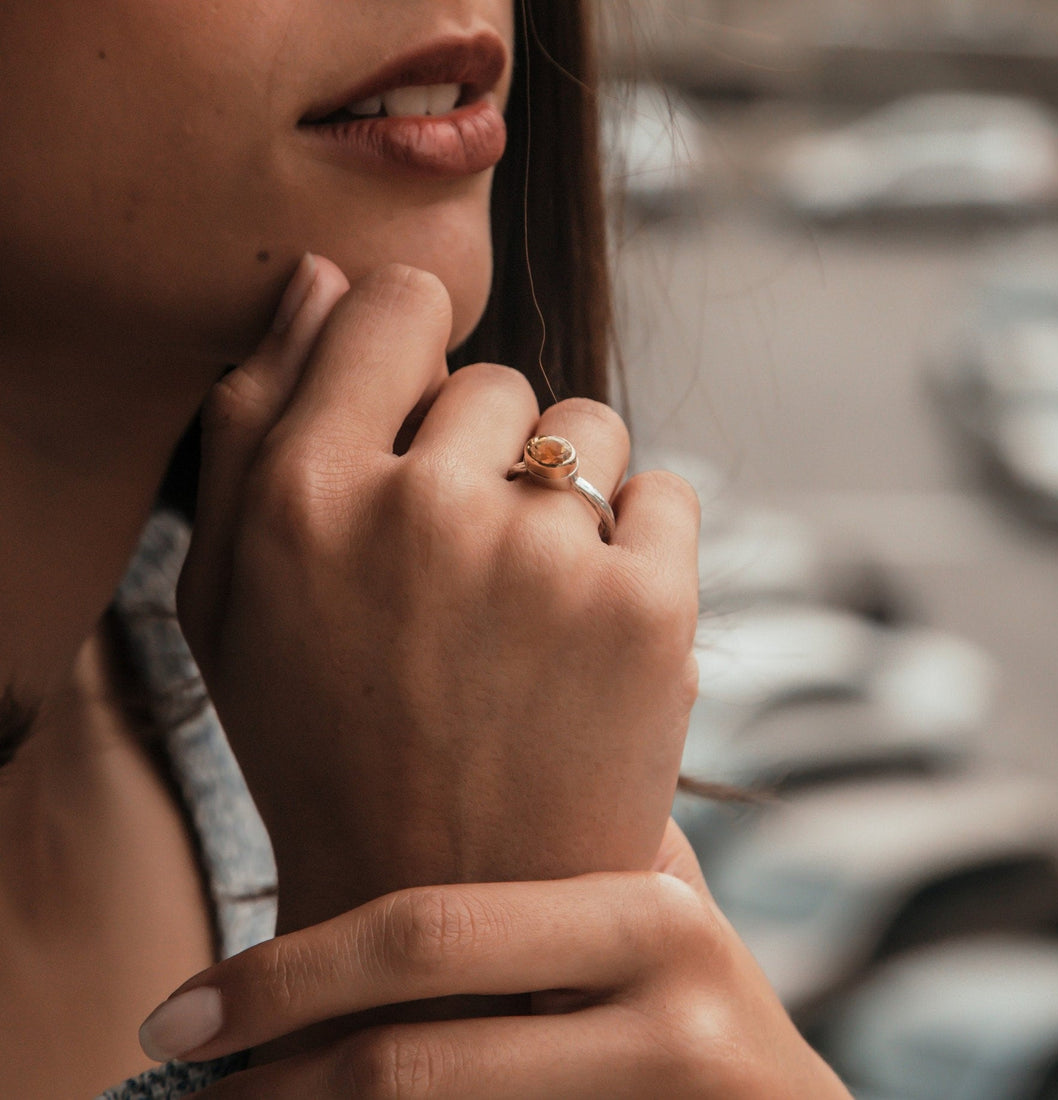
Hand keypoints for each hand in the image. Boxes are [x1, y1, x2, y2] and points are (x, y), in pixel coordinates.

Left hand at [137, 821, 851, 1098]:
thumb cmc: (688, 985)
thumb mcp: (651, 892)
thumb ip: (578, 823)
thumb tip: (446, 724)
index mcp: (644, 900)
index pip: (428, 929)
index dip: (287, 976)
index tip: (187, 1006)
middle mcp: (664, 988)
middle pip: (412, 1044)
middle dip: (274, 1059)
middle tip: (177, 1062)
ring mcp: (669, 1079)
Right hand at [178, 256, 699, 929]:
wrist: (450, 902)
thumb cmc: (327, 744)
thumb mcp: (230, 599)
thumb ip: (251, 423)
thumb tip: (324, 279)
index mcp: (304, 498)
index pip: (396, 305)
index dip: (416, 348)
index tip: (422, 408)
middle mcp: (423, 511)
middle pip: (498, 380)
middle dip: (485, 453)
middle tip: (466, 567)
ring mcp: (545, 560)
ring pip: (589, 429)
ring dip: (567, 494)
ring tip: (530, 601)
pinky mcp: (648, 612)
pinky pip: (669, 491)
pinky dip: (642, 541)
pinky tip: (595, 622)